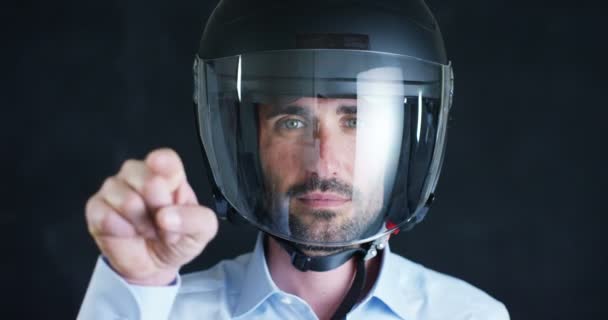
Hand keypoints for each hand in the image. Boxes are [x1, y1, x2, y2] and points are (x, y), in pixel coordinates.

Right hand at [85, 148, 217, 284]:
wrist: (154, 267)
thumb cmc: (178, 239)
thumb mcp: (203, 231)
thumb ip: (195, 219)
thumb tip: (166, 216)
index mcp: (168, 174)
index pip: (164, 158)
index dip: (165, 170)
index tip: (169, 185)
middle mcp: (139, 175)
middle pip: (142, 175)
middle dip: (156, 206)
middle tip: (162, 222)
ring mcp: (115, 189)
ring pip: (123, 197)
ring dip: (140, 222)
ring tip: (147, 230)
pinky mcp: (96, 208)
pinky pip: (103, 214)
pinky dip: (120, 230)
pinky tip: (128, 234)